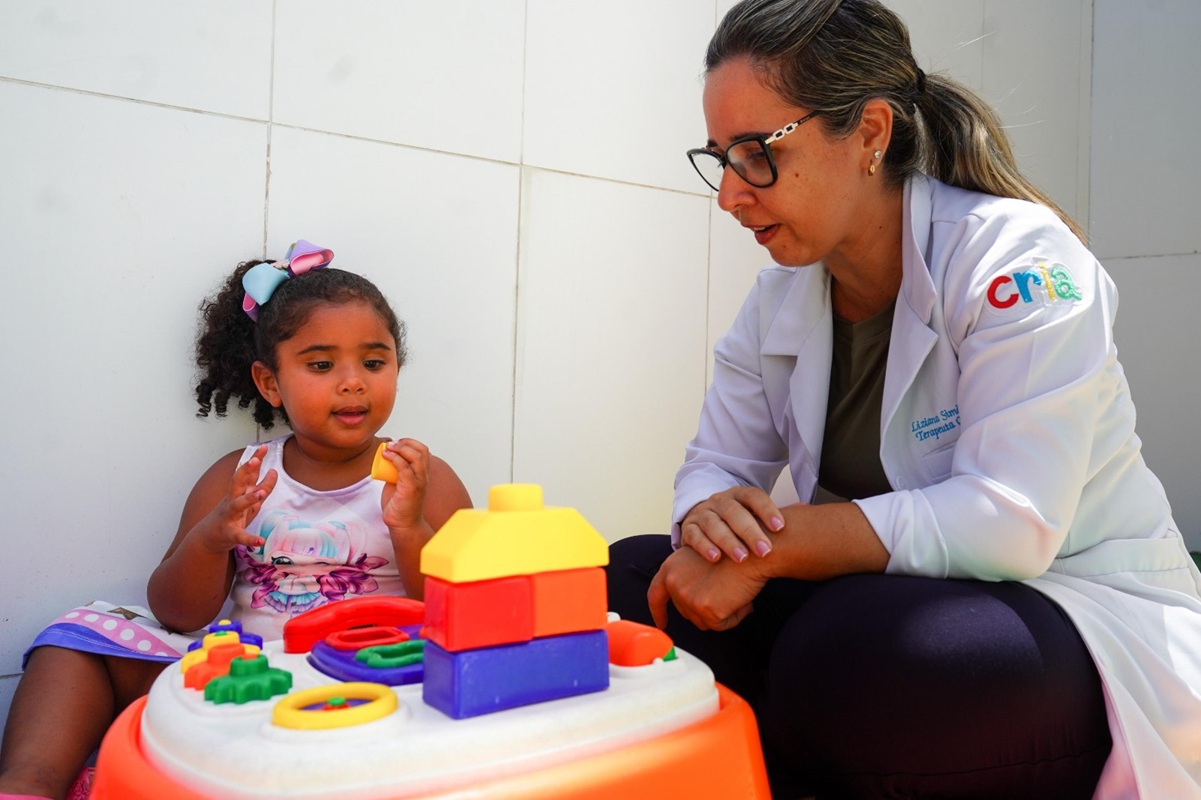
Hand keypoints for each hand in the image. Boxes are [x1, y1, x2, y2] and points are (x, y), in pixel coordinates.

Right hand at [195, 444, 276, 553]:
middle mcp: (232, 500)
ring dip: (248, 499)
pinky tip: (260, 541)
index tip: (265, 447)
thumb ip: (262, 486)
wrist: (208, 538)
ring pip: (237, 505)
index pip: (247, 473)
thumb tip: (274, 471)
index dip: (255, 460)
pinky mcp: (230, 533)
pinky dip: (250, 539)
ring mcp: (230, 516)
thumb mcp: (250, 500)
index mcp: (238, 492)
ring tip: (260, 493)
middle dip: (246, 471)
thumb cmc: (232, 516)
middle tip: (255, 460)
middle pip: (238, 482)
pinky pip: (240, 536)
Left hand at [379, 438, 429, 530]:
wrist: (402, 524)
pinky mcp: (411, 488)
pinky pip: (405, 468)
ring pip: (416, 457)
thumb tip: (387, 459)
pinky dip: (396, 458)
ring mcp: (419, 482)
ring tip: (388, 447)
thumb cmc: (400, 505)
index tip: (396, 443)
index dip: (410, 442)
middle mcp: (424, 476)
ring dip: (401, 448)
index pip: (423, 451)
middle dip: (406, 442)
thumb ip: (396, 472)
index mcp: (422, 473)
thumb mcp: (398, 483)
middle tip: (391, 444)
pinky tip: (386, 455)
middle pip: (422, 450)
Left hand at [647, 546, 768, 631]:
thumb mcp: (701, 557)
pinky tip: (741, 601)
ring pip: (703, 621)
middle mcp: (675, 583)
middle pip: (686, 612)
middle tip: (726, 595)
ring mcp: (688, 597)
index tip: (661, 623)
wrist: (752, 551)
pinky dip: (733, 617)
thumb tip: (692, 599)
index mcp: (670, 568)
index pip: (655, 595)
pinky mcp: (704, 608)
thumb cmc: (735, 552)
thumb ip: (689, 576)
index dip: (658, 611)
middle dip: (706, 609)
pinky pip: (719, 625)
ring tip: (735, 593)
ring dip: (721, 614)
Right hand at [680, 486, 782, 562]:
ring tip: (742, 558)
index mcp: (739, 495)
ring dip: (728, 540)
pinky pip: (694, 534)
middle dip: (750, 531)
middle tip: (765, 551)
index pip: (754, 497)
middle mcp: (720, 501)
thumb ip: (775, 515)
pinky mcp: (688, 527)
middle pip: (734, 512)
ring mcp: (703, 513)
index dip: (767, 510)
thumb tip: (806, 508)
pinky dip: (704, 545)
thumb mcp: (755, 515)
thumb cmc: (738, 523)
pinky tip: (715, 558)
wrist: (703, 520)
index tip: (781, 528)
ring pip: (714, 523)